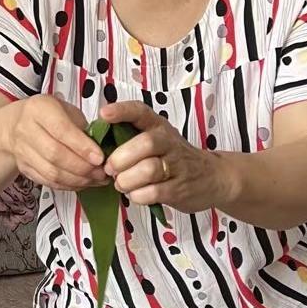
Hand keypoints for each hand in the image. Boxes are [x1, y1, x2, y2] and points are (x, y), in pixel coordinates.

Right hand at [1, 95, 108, 191]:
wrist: (15, 125)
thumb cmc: (47, 115)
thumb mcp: (65, 109)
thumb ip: (81, 126)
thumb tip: (101, 149)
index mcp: (38, 109)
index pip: (61, 130)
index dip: (82, 147)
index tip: (100, 158)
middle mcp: (26, 130)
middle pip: (55, 154)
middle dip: (83, 167)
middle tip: (101, 171)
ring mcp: (22, 152)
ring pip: (51, 172)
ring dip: (77, 180)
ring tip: (95, 179)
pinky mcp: (24, 168)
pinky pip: (47, 181)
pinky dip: (68, 185)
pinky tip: (82, 183)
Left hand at [100, 101, 226, 213]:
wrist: (213, 177)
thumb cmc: (173, 157)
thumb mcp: (156, 140)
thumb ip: (129, 139)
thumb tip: (93, 145)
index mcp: (158, 126)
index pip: (140, 112)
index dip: (122, 111)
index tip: (104, 114)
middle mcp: (168, 142)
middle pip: (145, 143)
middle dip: (121, 158)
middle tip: (109, 169)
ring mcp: (177, 165)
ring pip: (148, 169)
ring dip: (127, 180)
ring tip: (121, 184)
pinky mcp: (179, 188)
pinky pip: (154, 192)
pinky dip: (138, 196)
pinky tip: (135, 194)